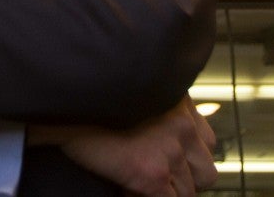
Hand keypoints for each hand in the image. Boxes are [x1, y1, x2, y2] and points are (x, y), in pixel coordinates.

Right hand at [28, 96, 217, 195]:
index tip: (169, 165)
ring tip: (135, 183)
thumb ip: (156, 106)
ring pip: (187, 193)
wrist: (67, 97)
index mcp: (181, 105)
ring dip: (164, 191)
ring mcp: (171, 152)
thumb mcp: (135, 87)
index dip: (188, 159)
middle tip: (157, 179)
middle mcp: (184, 127)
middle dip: (183, 180)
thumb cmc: (90, 91)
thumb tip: (156, 131)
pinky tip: (126, 188)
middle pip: (204, 173)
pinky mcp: (152, 174)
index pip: (206, 144)